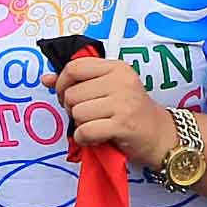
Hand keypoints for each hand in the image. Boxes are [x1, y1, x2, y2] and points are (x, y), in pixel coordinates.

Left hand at [55, 48, 175, 164]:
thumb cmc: (131, 112)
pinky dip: (85, 138)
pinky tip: (97, 137)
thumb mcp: (108, 89)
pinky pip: (85, 131)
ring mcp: (123, 102)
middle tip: (88, 116)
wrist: (160, 135)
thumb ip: (78, 82)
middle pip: (72, 93)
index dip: (62, 84)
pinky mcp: (123, 124)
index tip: (67, 96)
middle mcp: (121, 81)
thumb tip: (46, 79)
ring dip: (80, 125)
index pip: (74, 67)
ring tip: (97, 126)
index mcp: (116, 68)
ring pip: (77, 112)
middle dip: (72, 109)